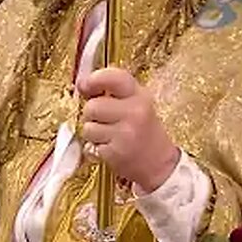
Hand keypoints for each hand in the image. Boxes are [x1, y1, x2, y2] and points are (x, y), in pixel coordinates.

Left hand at [78, 67, 180, 193]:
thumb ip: (113, 92)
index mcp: (140, 95)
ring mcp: (126, 133)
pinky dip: (96, 148)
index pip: (113, 77)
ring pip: (88, 127)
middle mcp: (135, 112)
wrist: (160, 164)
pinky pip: (90, 145)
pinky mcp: (117, 153)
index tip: (84, 86)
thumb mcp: (136, 104)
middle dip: (91, 114)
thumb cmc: (143, 131)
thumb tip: (81, 85)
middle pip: (92, 106)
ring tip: (109, 135)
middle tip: (103, 120)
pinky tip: (111, 148)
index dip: (94, 80)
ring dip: (92, 133)